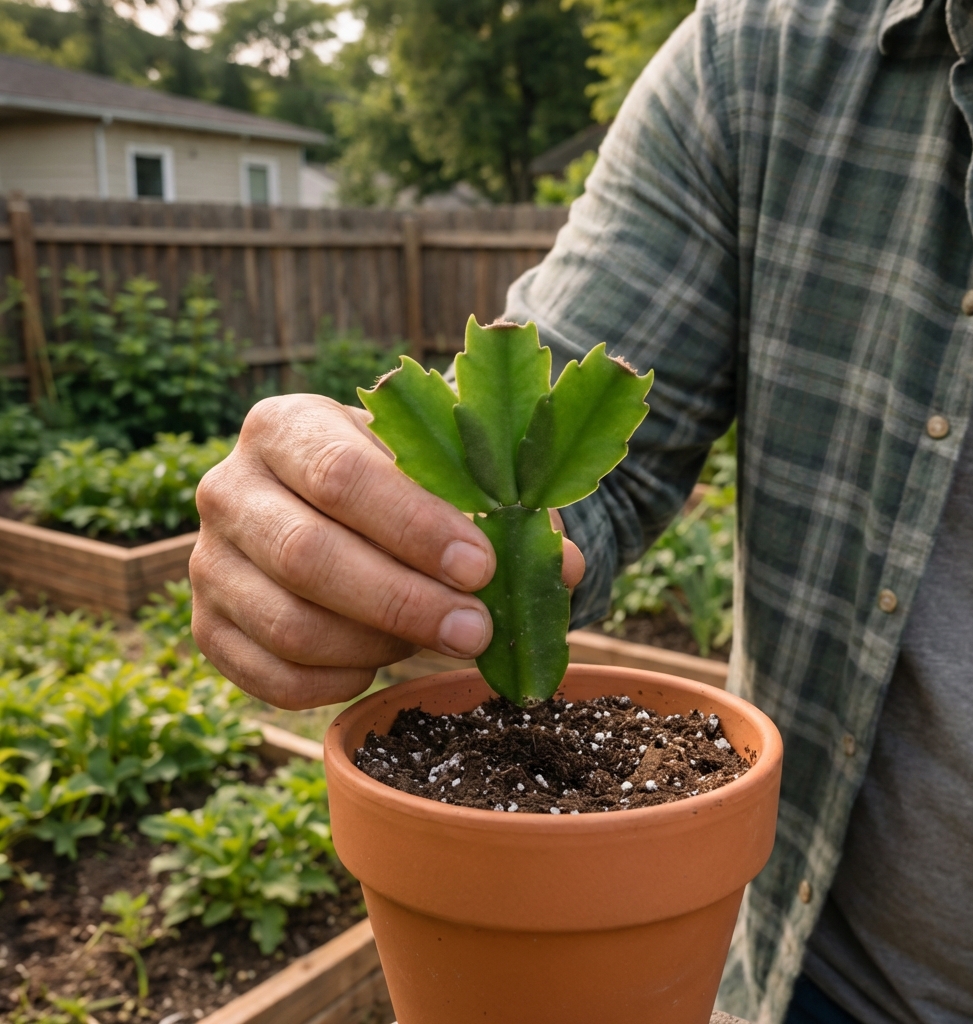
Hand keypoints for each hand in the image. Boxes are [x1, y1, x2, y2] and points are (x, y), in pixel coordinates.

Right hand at [190, 395, 584, 709]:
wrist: (329, 508)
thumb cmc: (395, 484)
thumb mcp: (441, 473)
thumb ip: (501, 510)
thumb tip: (562, 569)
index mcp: (285, 427)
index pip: (341, 476)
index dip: (414, 527)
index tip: (481, 566)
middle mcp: (229, 489)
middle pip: (308, 557)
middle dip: (405, 601)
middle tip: (477, 629)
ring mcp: (208, 563)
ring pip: (290, 625)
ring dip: (380, 644)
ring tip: (438, 637)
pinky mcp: (207, 628)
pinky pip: (274, 677)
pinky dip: (341, 678)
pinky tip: (383, 658)